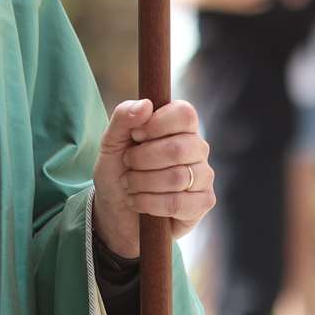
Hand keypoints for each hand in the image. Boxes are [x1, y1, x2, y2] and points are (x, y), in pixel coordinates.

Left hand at [92, 99, 214, 258]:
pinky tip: (139, 202)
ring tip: (130, 184)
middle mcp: (197, 148)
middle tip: (128, 164)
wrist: (116, 210)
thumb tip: (146, 104)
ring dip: (143, 182)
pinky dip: (150, 203)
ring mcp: (203, 176)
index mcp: (179, 126)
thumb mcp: (111, 142)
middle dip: (143, 158)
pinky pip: (179, 202)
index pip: (185, 113)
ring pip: (178, 177)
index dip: (157, 124)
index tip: (136, 135)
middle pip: (179, 148)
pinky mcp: (203, 203)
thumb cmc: (118, 171)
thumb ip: (124, 118)